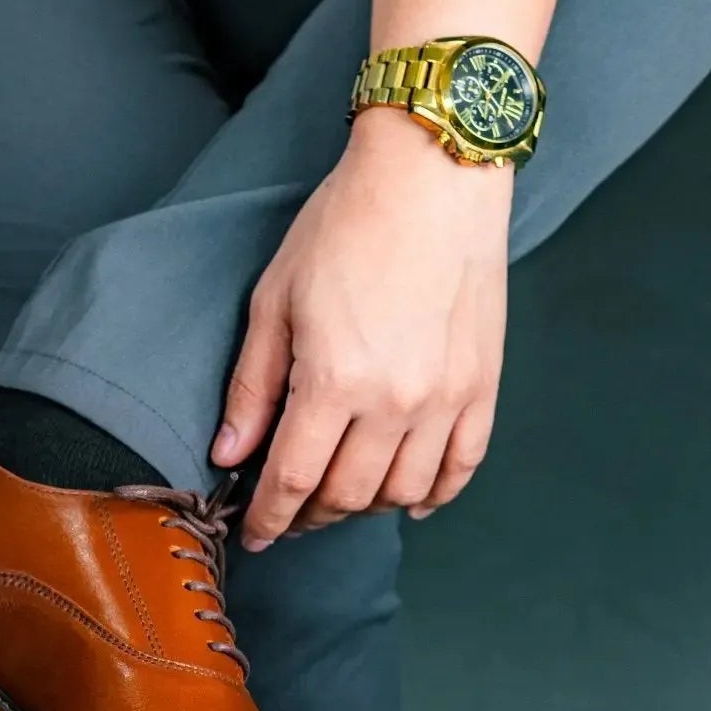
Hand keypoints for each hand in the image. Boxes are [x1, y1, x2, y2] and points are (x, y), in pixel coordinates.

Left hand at [213, 112, 511, 549]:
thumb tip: (229, 453)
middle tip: (292, 512)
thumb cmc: (347, 224)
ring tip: (343, 495)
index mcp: (335, 381)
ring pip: (403, 492)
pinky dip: (434, 495)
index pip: (293, 480)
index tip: (256, 535)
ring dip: (367, 505)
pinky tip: (411, 501)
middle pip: (347, 495)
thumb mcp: (276, 300)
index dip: (270, 518)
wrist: (434, 174)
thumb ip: (253, 386)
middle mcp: (395, 403)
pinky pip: (461, 467)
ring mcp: (446, 399)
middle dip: (311, 515)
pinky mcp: (482, 387)